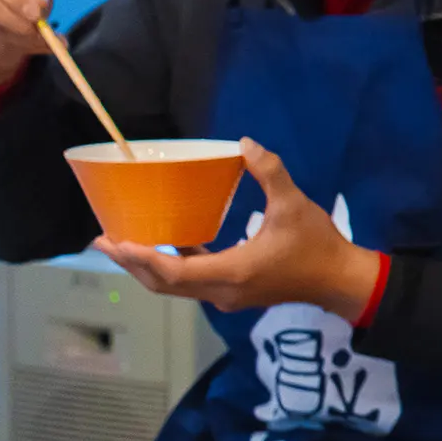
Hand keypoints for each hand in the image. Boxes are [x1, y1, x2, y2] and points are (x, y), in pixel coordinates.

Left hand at [93, 138, 383, 319]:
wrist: (339, 280)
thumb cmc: (316, 245)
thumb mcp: (295, 204)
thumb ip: (270, 172)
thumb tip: (245, 144)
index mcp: (231, 272)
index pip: (174, 270)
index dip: (142, 257)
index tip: (115, 241)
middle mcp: (221, 291)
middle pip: (164, 284)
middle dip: (131, 264)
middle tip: (102, 241)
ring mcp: (226, 296)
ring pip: (175, 288)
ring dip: (147, 268)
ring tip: (122, 246)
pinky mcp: (233, 293)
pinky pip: (191, 283)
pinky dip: (170, 268)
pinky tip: (165, 246)